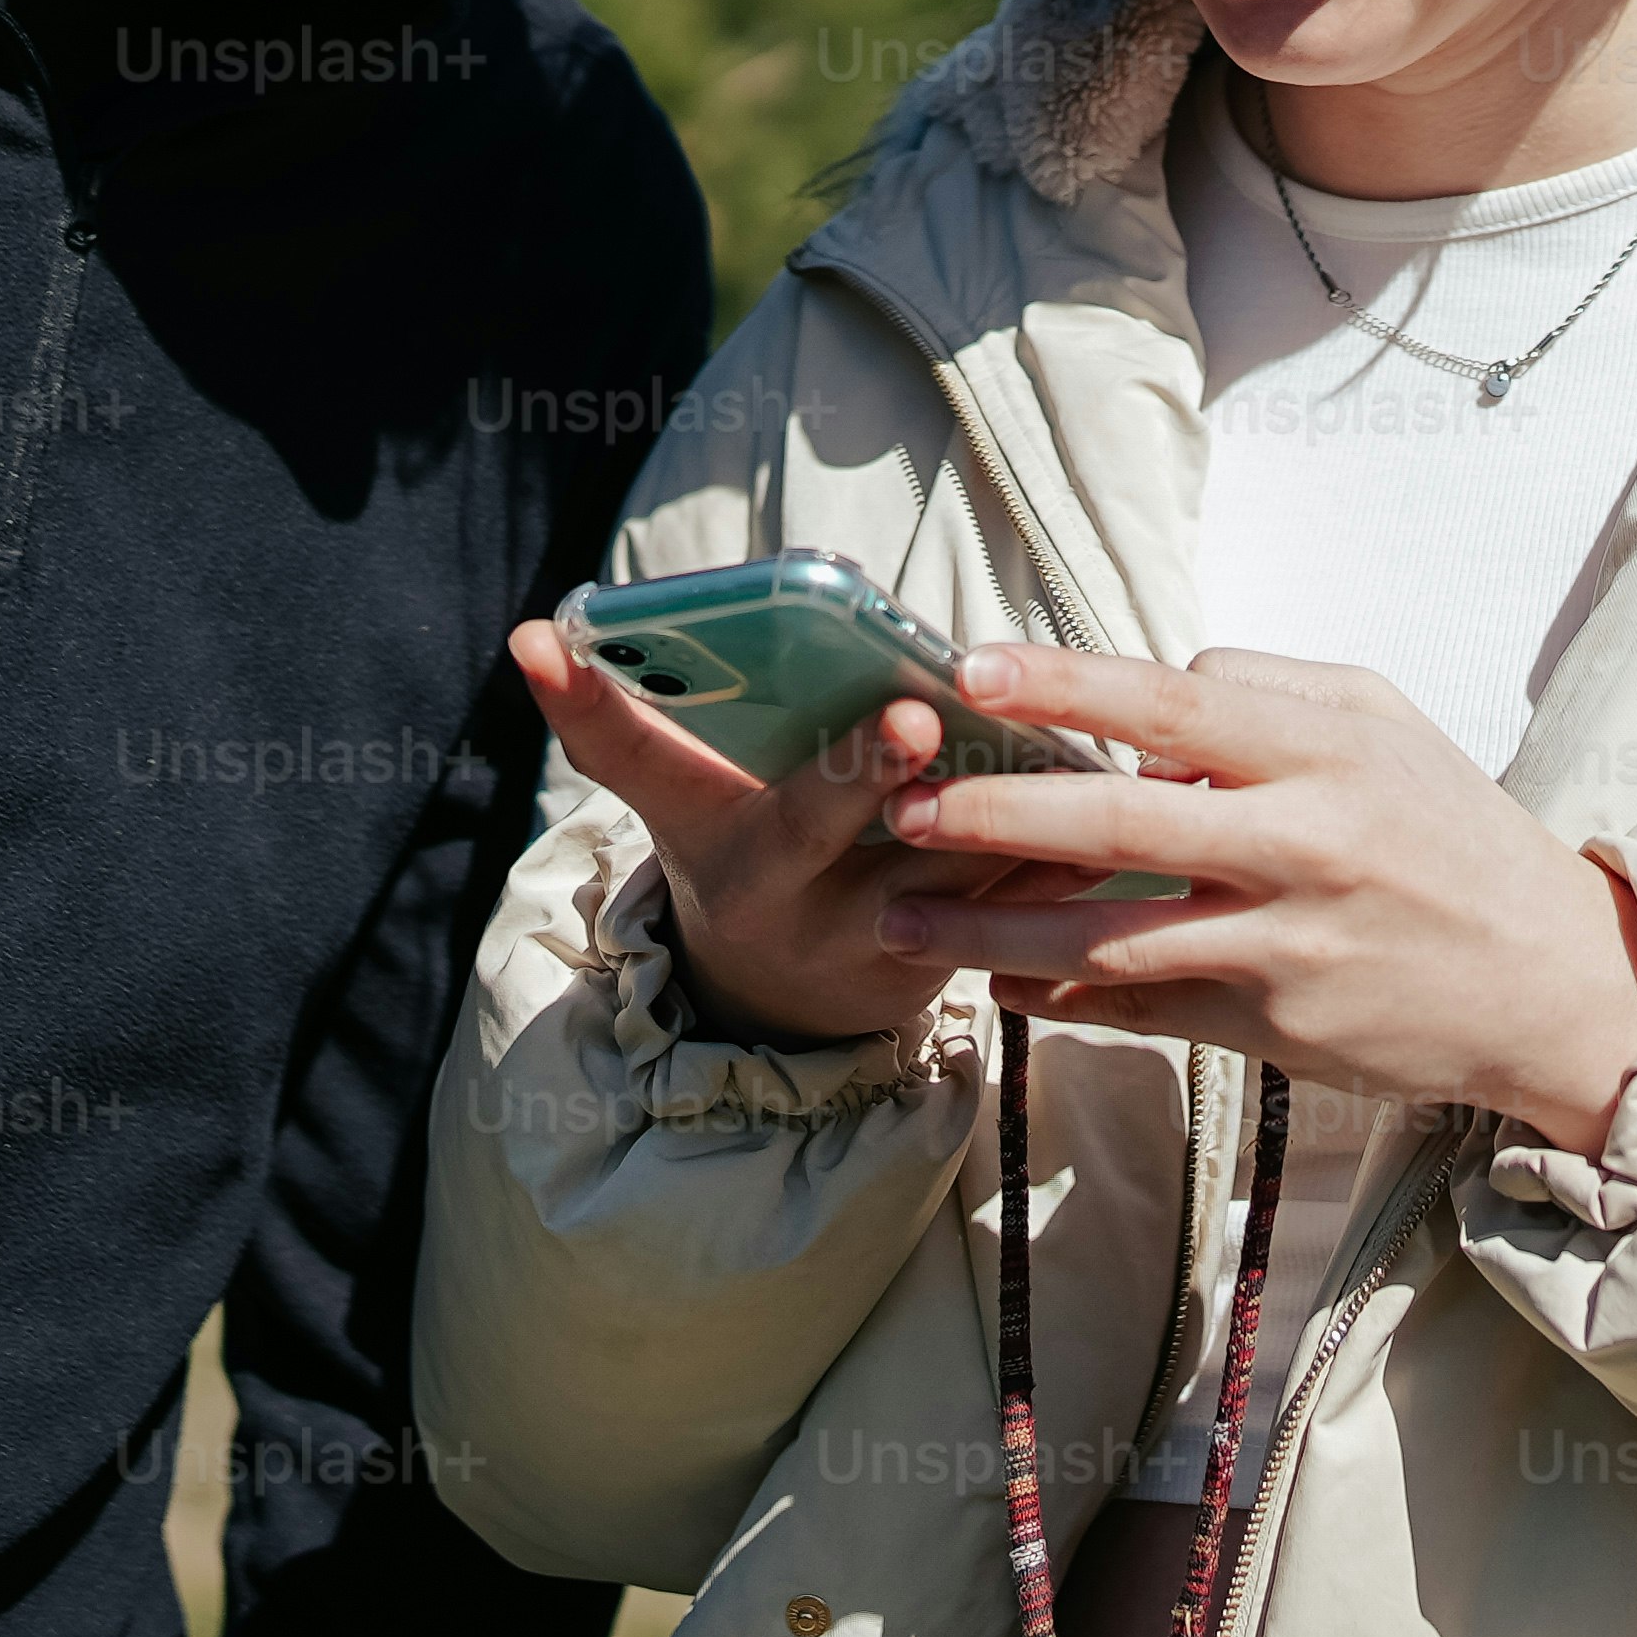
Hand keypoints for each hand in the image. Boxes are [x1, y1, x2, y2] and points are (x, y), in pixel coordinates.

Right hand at [509, 612, 1068, 1049]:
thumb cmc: (739, 853)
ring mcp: (861, 938)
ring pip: (932, 863)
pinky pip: (1006, 898)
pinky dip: (1054, 846)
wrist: (786, 1004)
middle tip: (905, 715)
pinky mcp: (944, 960)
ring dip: (992, 802)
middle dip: (858, 770)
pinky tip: (1103, 786)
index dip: (594, 702)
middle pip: (811, 825)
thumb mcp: (677, 800)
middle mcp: (774, 894)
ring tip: (1041, 734)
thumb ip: (622, 722)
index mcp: (703, 834)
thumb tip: (534, 633)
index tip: (548, 637)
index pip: (633, 761)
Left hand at [876, 644, 1636, 1147]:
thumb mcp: (1385, 723)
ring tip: (904, 918)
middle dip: (997, 811)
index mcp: (1324, 751)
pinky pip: (1142, 1011)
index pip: (1174, 700)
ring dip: (995, 930)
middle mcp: (1302, 842)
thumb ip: (1266, 688)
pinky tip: (998, 985)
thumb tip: (1149, 690)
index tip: (970, 667)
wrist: (1552, 984)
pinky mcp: (1276, 1028)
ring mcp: (1285, 943)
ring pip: (1110, 937)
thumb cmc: (1455, 836)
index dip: (1066, 685)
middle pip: (1120, 820)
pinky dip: (1060, 999)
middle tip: (902, 804)